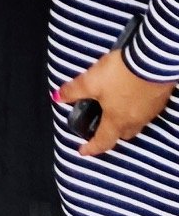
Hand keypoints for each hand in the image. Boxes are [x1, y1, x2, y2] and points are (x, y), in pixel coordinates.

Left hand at [57, 47, 175, 156]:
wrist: (152, 63)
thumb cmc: (119, 75)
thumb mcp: (90, 81)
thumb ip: (73, 91)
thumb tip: (57, 98)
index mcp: (117, 120)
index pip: (103, 141)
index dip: (91, 148)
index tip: (82, 151)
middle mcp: (135, 121)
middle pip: (122, 134)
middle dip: (110, 134)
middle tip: (99, 128)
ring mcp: (149, 112)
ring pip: (135, 124)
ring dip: (123, 122)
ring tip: (112, 111)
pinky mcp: (158, 101)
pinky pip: (144, 112)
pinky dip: (134, 110)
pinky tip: (128, 98)